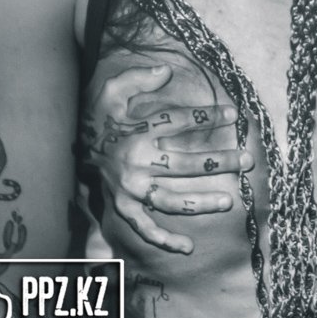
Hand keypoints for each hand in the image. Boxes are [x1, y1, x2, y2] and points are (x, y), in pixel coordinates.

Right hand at [82, 65, 253, 253]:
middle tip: (247, 160)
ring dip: (201, 201)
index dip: (208, 117)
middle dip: (219, 162)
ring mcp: (130, 189)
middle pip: (185, 164)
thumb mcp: (112, 89)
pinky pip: (145, 228)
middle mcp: (136, 163)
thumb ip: (138, 78)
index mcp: (137, 132)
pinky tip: (188, 246)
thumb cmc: (97, 115)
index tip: (234, 115)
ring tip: (229, 201)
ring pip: (172, 199)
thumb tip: (166, 71)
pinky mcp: (123, 206)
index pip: (180, 122)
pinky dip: (164, 239)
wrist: (69, 145)